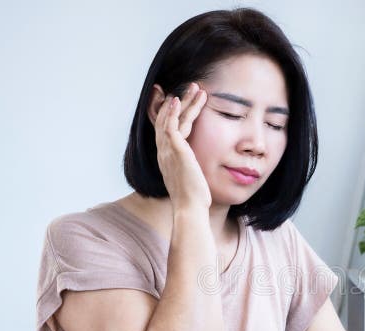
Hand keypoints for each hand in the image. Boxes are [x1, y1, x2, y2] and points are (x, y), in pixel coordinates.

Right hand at [154, 82, 210, 211]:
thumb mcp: (192, 179)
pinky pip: (170, 126)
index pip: (167, 130)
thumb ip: (193, 168)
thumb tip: (200, 169)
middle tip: (189, 88)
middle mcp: (164, 152)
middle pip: (167, 120)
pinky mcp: (175, 151)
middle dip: (178, 102)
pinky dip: (172, 112)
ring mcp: (167, 151)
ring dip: (183, 101)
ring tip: (195, 87)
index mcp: (167, 158)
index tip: (178, 101)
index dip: (171, 114)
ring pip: (172, 119)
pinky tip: (177, 100)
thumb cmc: (194, 199)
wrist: (190, 208)